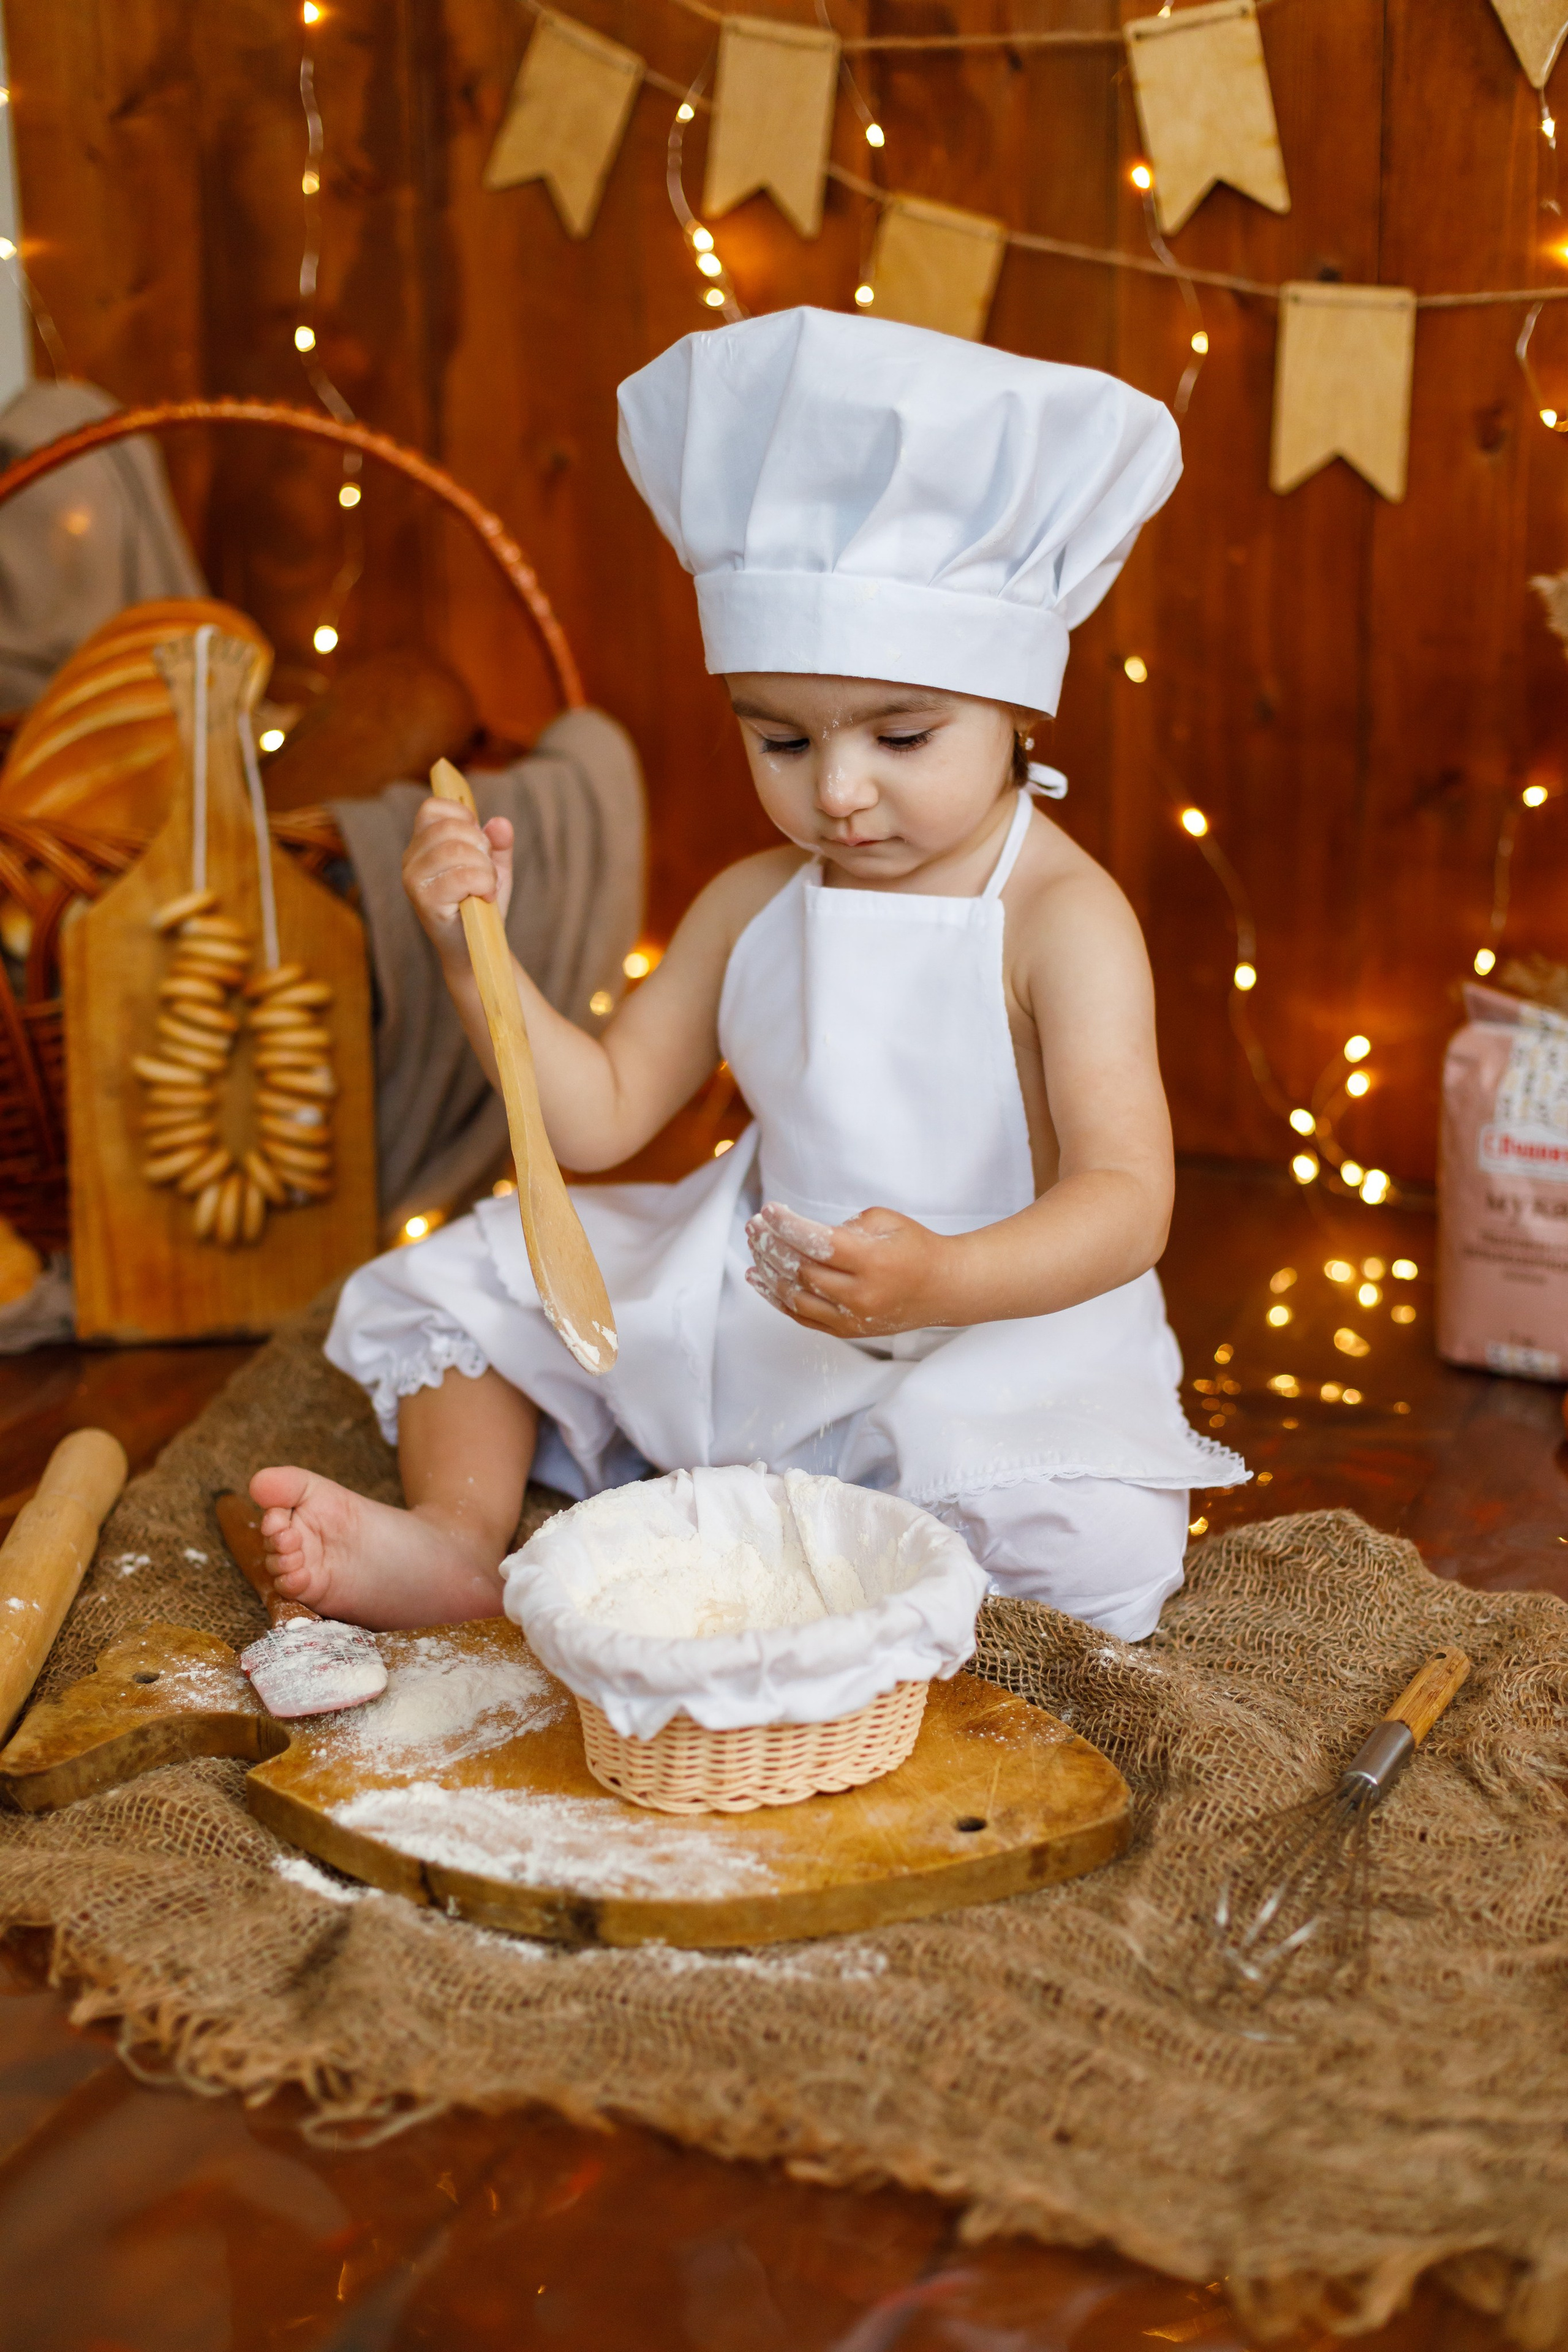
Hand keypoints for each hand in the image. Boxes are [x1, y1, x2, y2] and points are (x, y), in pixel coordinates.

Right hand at [402, 798, 513, 965]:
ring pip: (456, 850)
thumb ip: (498, 843)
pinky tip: (485, 897)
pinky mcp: (424, 901)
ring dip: (484, 867)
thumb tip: (500, 823)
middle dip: (480, 845)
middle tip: (486, 869)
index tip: (478, 841)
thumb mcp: (494, 867)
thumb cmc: (482, 904)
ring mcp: (414, 880)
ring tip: (486, 886)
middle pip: (449, 827)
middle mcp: (411, 859)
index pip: (432, 808)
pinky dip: (484, 884)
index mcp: (422, 844)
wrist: (479, 947)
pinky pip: (462, 877)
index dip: (462, 816)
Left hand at [744, 1200, 956, 1337]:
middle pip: (802, 1271)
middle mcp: (862, 1294)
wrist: (944, 1288)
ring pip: (796, 1297)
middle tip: (754, 1226)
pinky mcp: (848, 1331)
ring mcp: (853, 1318)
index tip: (769, 1210)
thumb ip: (843, 1226)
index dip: (788, 1226)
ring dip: (769, 1271)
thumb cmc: (914, 1247)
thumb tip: (801, 1234)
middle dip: (772, 1246)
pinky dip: (777, 1299)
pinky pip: (803, 1317)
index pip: (819, 1244)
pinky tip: (760, 1279)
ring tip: (755, 1247)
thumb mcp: (885, 1220)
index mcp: (874, 1261)